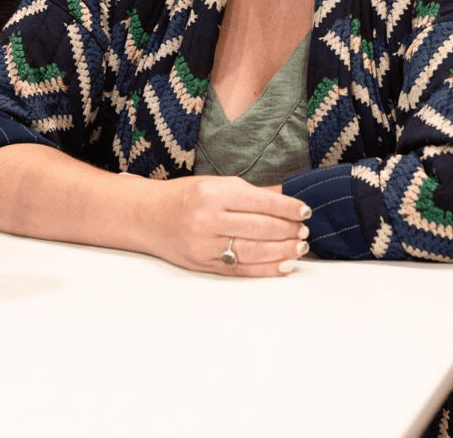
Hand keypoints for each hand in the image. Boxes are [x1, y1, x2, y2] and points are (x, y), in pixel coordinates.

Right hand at [149, 175, 310, 277]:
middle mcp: (208, 219)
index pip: (260, 202)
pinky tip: (283, 265)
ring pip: (253, 250)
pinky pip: (240, 269)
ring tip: (300, 247)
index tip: (304, 210)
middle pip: (259, 228)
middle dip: (287, 230)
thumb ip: (249, 193)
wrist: (148, 216)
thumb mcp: (215, 184)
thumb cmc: (184, 196)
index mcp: (213, 193)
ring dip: (282, 250)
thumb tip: (284, 199)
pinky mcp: (202, 265)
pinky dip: (265, 269)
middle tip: (304, 230)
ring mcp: (204, 244)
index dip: (287, 208)